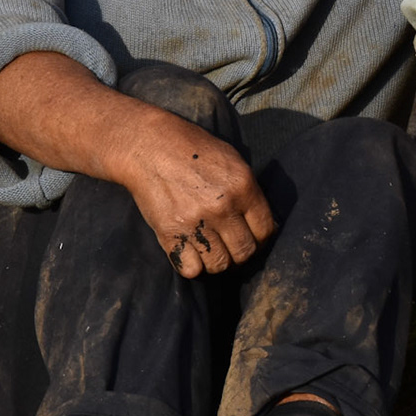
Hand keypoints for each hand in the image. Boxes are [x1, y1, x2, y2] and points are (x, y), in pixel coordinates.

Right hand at [117, 109, 276, 277]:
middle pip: (245, 252)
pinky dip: (192, 266)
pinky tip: (191, 253)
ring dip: (217, 262)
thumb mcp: (231, 160)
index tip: (252, 238)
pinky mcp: (171, 234)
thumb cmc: (192, 149)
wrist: (149, 146)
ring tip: (211, 251)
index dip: (261, 238)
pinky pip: (191, 269)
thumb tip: (266, 222)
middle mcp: (222, 208)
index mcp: (242, 187)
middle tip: (231, 246)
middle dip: (241, 253)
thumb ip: (249, 191)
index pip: (265, 230)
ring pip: (220, 264)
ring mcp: (196, 223)